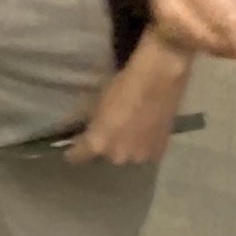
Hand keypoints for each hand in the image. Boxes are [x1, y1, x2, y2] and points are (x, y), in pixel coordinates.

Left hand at [68, 37, 190, 164]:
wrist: (159, 79)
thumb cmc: (123, 84)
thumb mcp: (96, 99)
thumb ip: (85, 118)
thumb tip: (76, 125)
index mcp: (98, 143)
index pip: (78, 156)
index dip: (75, 149)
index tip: (76, 143)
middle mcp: (117, 156)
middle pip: (105, 155)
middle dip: (105, 145)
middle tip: (109, 130)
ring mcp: (140, 156)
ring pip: (126, 155)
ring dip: (125, 146)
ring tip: (129, 130)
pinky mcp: (159, 152)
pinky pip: (145, 152)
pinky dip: (142, 144)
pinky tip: (144, 130)